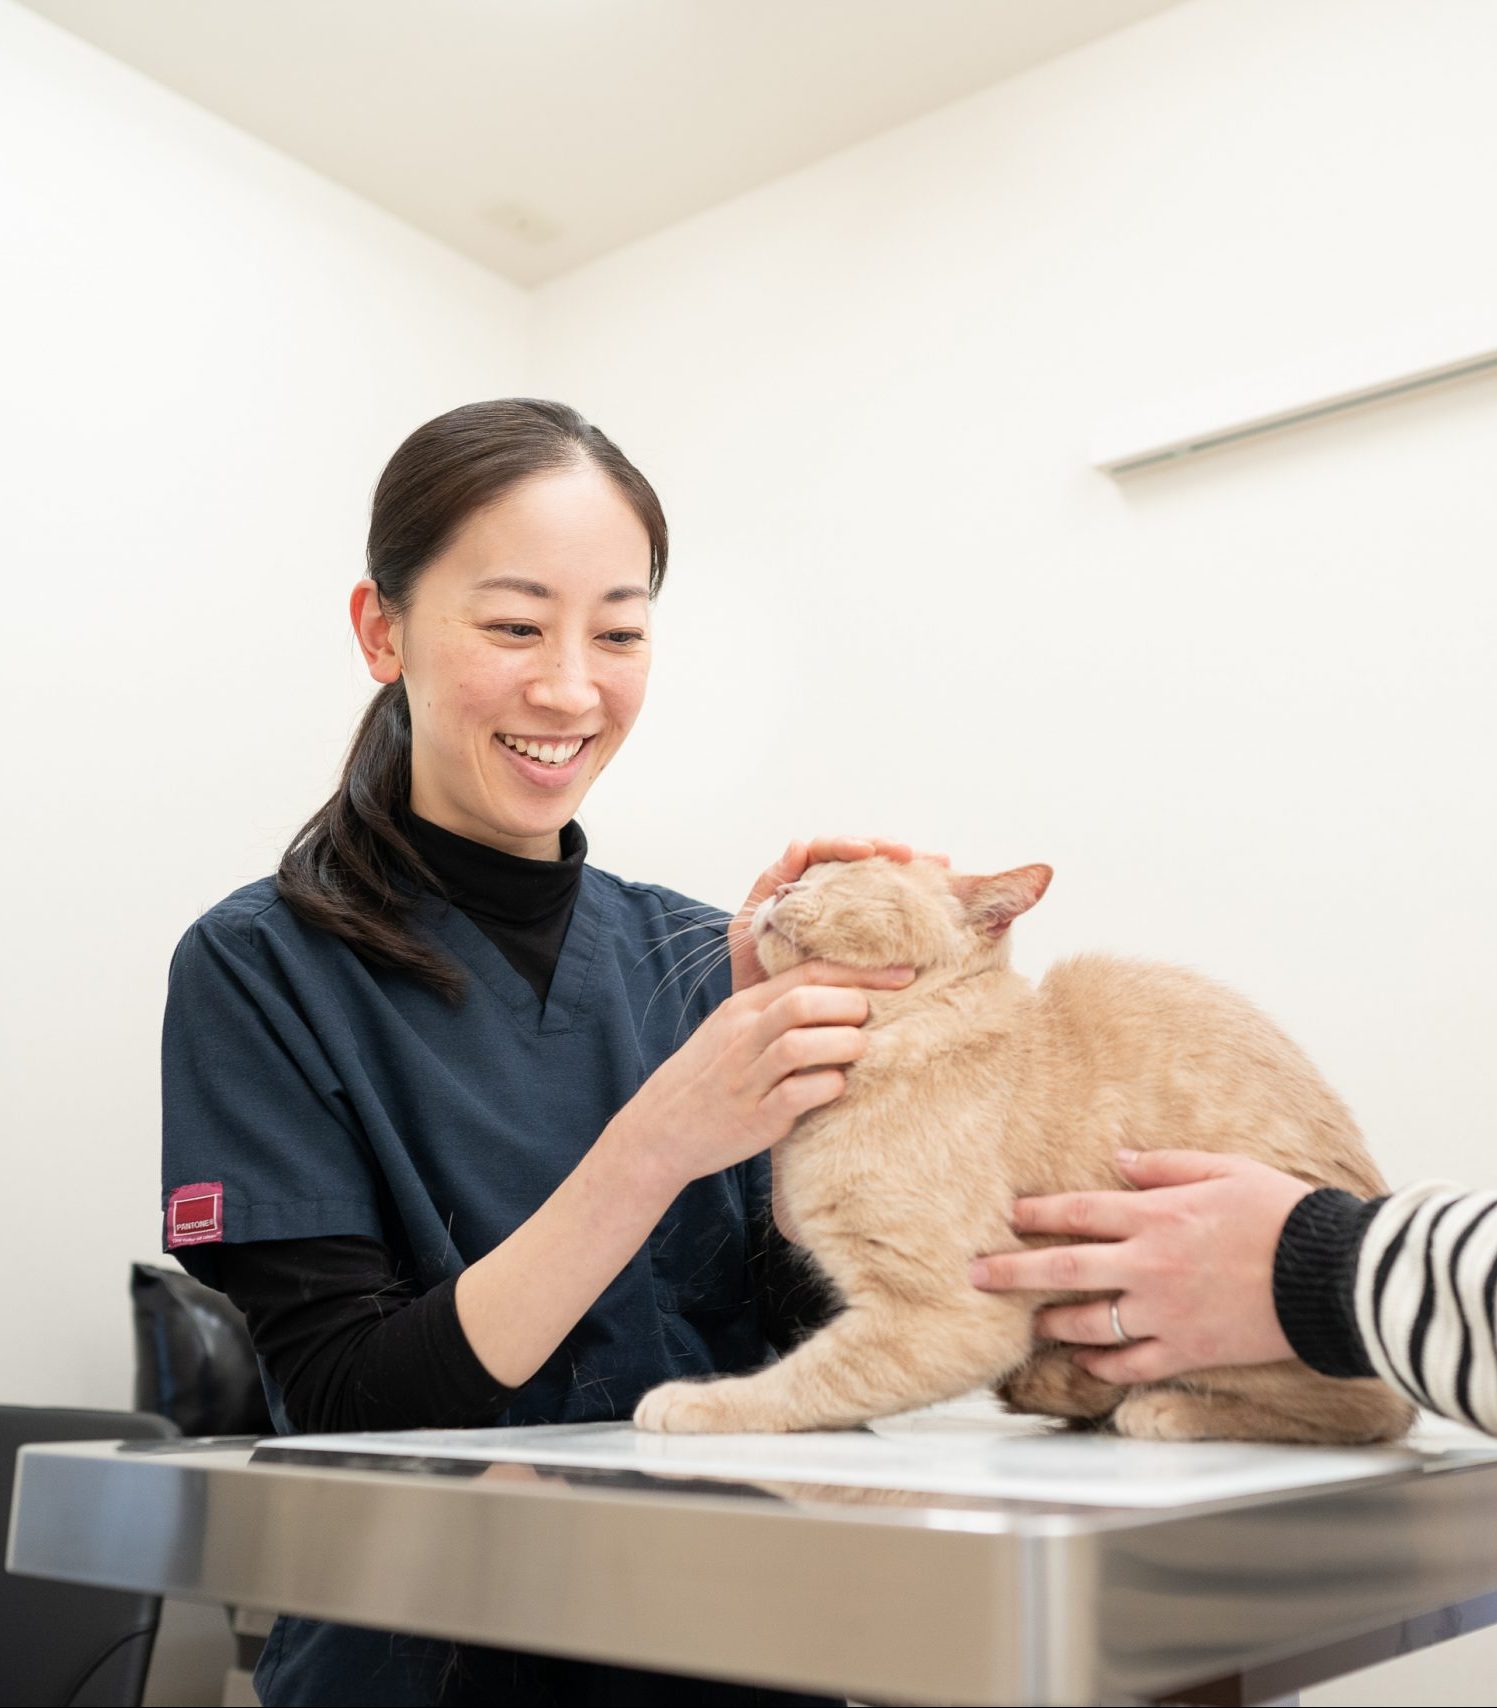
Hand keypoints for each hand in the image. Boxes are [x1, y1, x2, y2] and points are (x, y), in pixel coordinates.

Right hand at [608, 957, 914, 1193]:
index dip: (861, 972)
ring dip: (843, 1044)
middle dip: (851, 1006)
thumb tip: (846, 994)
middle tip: (873, 1021)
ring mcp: (747, 1076)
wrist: (659, 1129)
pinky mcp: (755, 1117)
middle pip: (804, 1001)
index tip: (903, 976)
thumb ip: (778, 1009)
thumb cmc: (712, 1077)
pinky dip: (828, 1086)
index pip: (807, 973)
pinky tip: (839, 1086)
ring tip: (860, 1051)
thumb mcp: (734, 1029)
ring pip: (800, 1044)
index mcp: (744, 1007)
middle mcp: (744, 1035)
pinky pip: (796, 1095)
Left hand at [730, 836, 948, 993]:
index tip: (866, 852)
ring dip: (912, 872)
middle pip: (862, 860)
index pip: (824, 851)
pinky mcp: (869, 943)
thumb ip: (769, 887)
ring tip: (941, 865)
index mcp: (799, 885)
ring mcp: (850, 916)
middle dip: (889, 852)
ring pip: (882, 882)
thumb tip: (798, 843)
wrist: (766, 1021)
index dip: (845, 846)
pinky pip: (894, 917)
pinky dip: (916, 906)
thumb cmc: (752, 973)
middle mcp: (828, 894)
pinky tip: (940, 901)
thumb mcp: (750, 930)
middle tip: (913, 855)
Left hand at [968, 1149, 1314, 1382]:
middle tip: (975, 1275)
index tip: (1007, 1215)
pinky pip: (1130, 1364)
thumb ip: (1166, 1165)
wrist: (1332, 1275)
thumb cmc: (1283, 1214)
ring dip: (1050, 1321)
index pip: (1077, 1212)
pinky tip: (1084, 1363)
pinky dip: (1102, 1366)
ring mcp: (1164, 1313)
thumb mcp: (1225, 1169)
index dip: (1036, 1213)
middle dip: (1012, 1270)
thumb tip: (1120, 1160)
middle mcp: (1148, 1266)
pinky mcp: (1187, 1350)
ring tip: (1026, 1322)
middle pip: (1063, 1268)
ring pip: (1088, 1321)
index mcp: (1156, 1216)